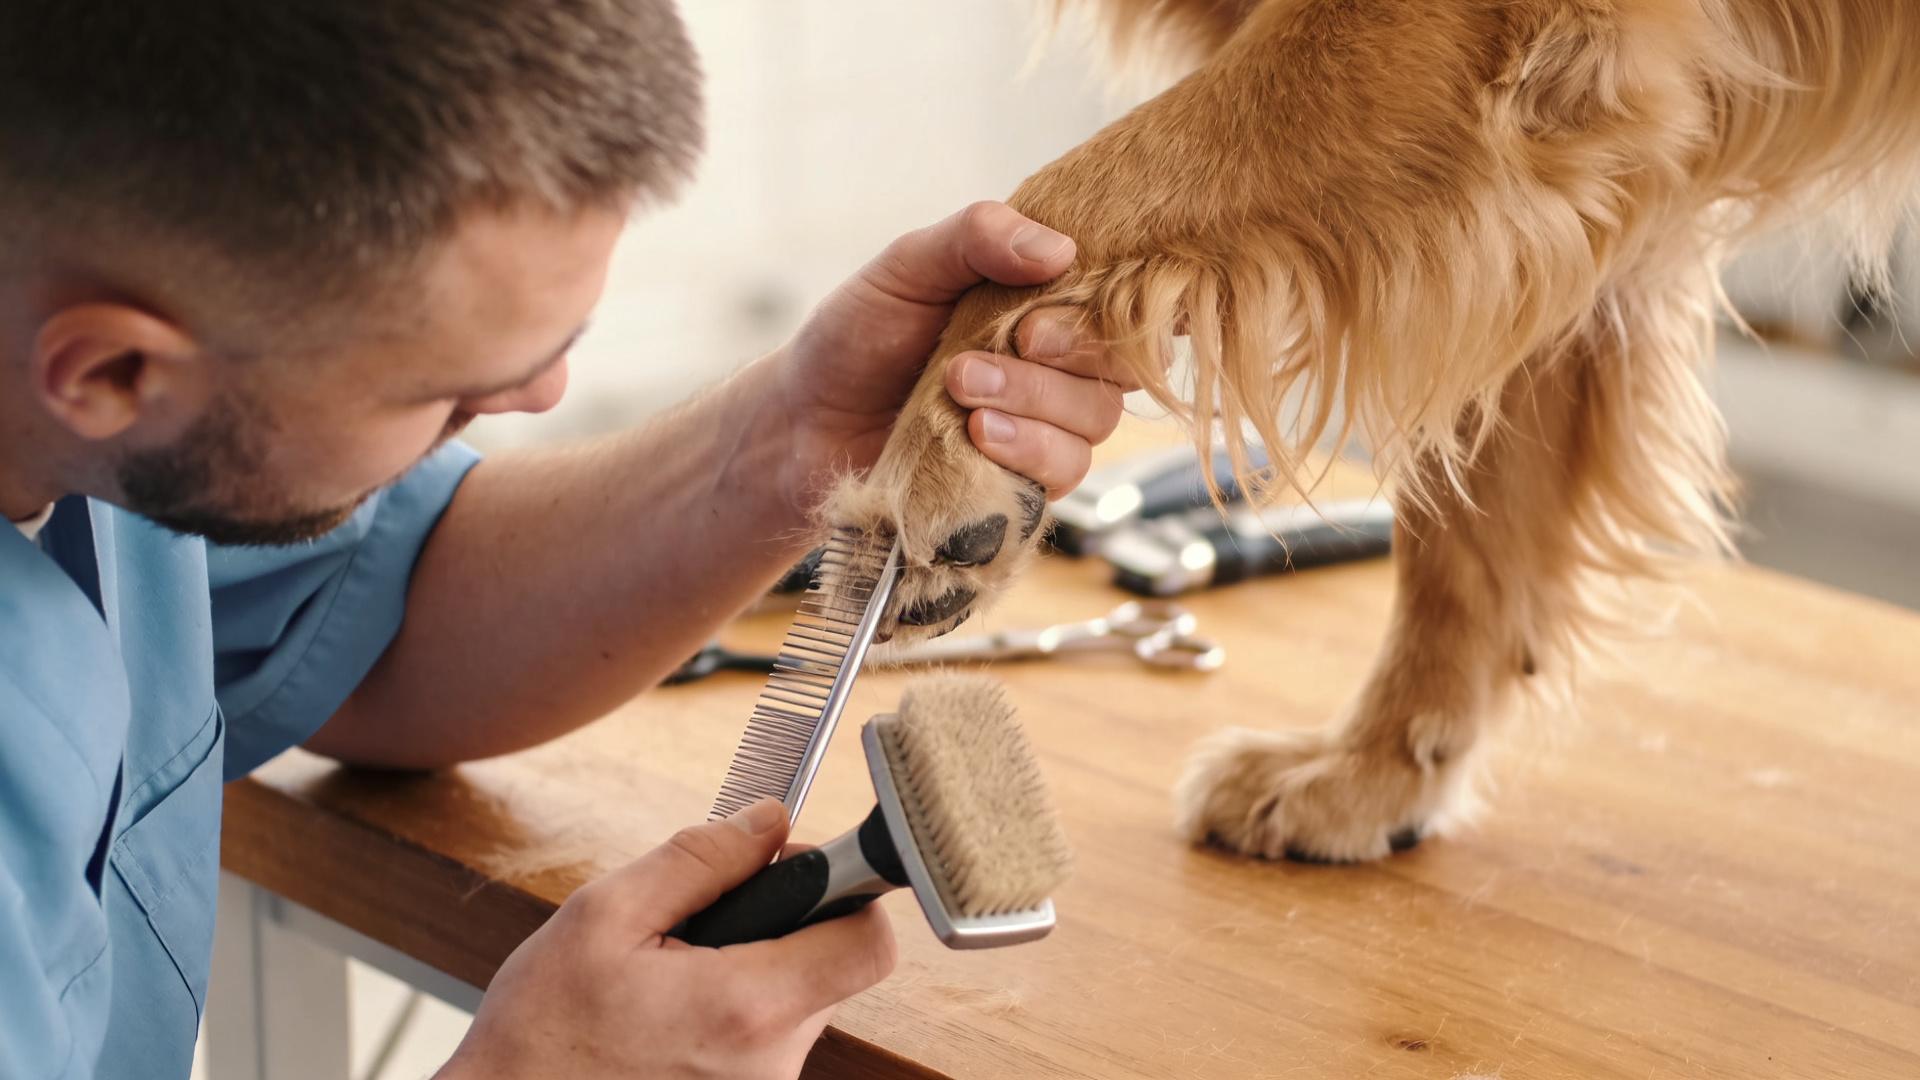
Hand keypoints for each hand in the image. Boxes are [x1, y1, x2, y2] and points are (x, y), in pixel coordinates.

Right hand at [438, 800, 894, 1079]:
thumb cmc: (542, 1031)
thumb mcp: (604, 917)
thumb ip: (699, 860)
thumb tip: (770, 821)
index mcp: (747, 1007)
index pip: (868, 941)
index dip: (845, 892)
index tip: (789, 871)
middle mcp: (772, 1062)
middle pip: (831, 966)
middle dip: (780, 927)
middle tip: (698, 926)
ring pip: (796, 1003)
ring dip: (750, 972)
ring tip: (670, 979)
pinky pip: (765, 1040)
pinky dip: (732, 1013)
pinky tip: (669, 1017)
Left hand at [773, 201, 1135, 507]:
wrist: (803, 423)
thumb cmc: (855, 339)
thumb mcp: (906, 267)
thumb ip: (976, 239)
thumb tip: (1060, 249)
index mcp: (1039, 303)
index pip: (1115, 306)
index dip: (1090, 320)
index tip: (1030, 325)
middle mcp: (1053, 364)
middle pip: (1113, 370)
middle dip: (1050, 369)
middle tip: (968, 366)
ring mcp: (1043, 426)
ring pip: (1094, 424)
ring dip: (1032, 410)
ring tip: (958, 397)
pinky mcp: (1024, 482)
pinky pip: (1065, 475)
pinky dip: (1027, 455)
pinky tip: (977, 440)